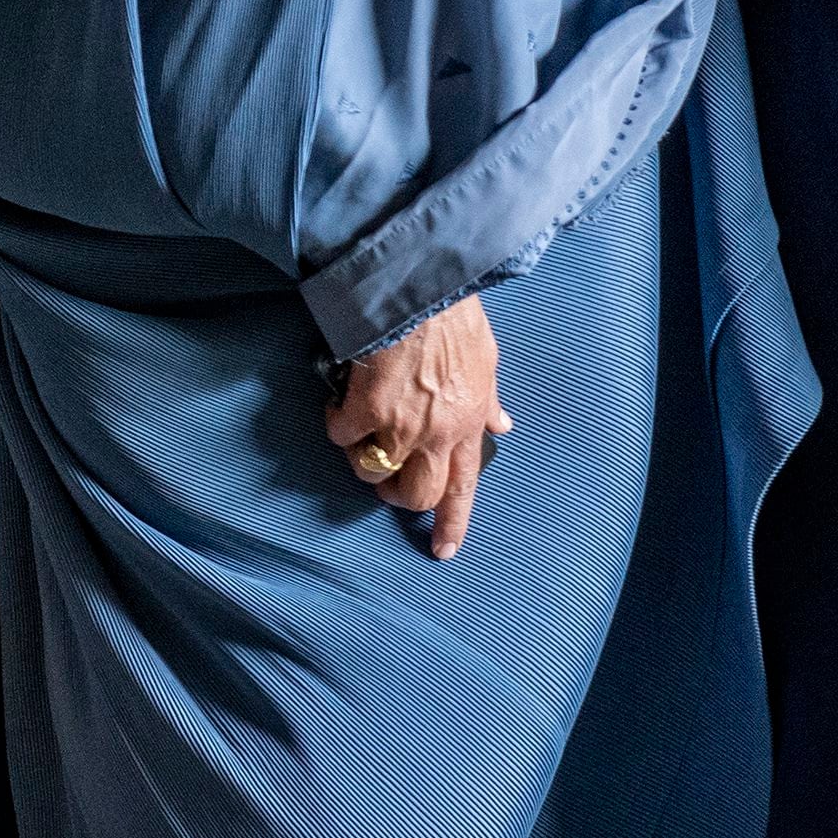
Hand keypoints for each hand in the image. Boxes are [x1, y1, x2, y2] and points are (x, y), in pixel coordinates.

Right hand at [324, 295, 510, 559]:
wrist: (421, 287)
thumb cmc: (455, 318)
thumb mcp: (487, 362)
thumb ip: (487, 402)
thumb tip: (501, 426)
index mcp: (468, 425)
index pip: (464, 489)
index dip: (452, 524)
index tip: (442, 551)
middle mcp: (437, 434)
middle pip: (415, 494)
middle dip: (395, 495)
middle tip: (384, 479)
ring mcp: (400, 424)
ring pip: (372, 471)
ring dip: (361, 457)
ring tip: (358, 433)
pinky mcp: (364, 407)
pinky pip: (341, 435)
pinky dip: (337, 422)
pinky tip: (340, 401)